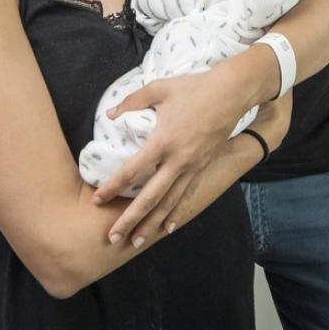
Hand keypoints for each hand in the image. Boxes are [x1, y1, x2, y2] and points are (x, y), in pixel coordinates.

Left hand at [92, 67, 250, 245]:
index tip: (97, 199)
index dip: (113, 186)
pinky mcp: (204, 167)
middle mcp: (177, 160)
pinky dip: (176, 213)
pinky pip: (187, 196)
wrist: (232, 92)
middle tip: (113, 238)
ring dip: (151, 224)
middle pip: (150, 197)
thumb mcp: (159, 88)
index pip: (133, 170)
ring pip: (169, 203)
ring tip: (136, 242)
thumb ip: (132, 101)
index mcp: (163, 141)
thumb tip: (109, 115)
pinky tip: (167, 227)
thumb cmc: (194, 87)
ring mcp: (192, 167)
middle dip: (130, 220)